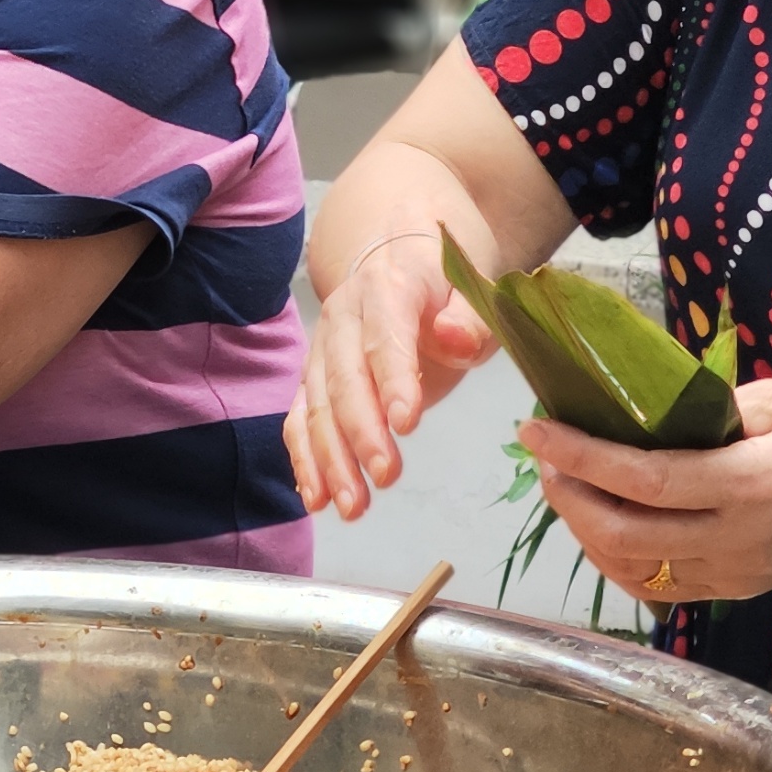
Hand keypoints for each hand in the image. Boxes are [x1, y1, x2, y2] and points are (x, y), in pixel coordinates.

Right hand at [287, 230, 498, 520]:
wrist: (397, 265)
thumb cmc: (444, 292)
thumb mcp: (473, 297)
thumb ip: (471, 320)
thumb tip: (454, 337)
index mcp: (386, 288)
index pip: (384, 335)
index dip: (392, 378)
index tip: (406, 423)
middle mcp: (342, 318)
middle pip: (343, 377)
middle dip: (360, 431)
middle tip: (385, 476)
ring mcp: (320, 349)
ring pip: (316, 406)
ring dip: (330, 459)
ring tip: (353, 507)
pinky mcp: (311, 379)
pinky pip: (299, 420)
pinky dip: (304, 460)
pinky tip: (317, 499)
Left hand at [523, 379, 771, 604]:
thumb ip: (708, 408)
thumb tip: (635, 408)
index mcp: (752, 484)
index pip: (644, 479)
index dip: (581, 456)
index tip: (536, 429)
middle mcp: (740, 540)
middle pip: (626, 536)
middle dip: (568, 496)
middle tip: (543, 455)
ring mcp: (737, 574)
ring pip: (634, 570)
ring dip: (585, 529)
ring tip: (564, 483)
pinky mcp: (736, 589)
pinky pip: (658, 586)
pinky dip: (615, 557)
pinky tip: (598, 520)